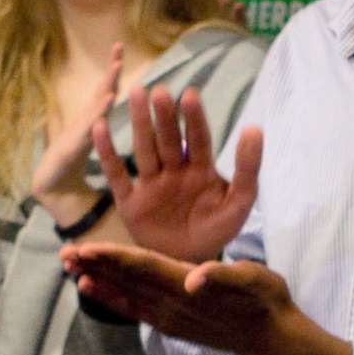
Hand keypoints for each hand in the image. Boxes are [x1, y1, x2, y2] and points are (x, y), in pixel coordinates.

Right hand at [32, 44, 121, 206]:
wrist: (51, 189)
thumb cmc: (71, 165)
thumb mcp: (92, 146)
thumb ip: (101, 133)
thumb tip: (117, 125)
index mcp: (91, 120)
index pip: (105, 91)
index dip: (113, 71)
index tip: (120, 48)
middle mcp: (85, 122)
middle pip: (100, 91)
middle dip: (110, 70)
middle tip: (119, 46)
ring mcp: (78, 133)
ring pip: (95, 106)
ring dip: (106, 85)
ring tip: (117, 66)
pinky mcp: (72, 148)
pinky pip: (88, 130)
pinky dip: (98, 115)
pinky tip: (108, 102)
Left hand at [61, 244, 350, 354]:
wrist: (271, 337)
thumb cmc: (265, 299)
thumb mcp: (254, 279)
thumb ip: (223, 276)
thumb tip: (195, 279)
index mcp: (188, 286)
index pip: (143, 268)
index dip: (113, 258)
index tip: (86, 248)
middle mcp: (172, 303)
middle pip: (126, 280)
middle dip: (94, 265)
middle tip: (63, 252)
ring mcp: (168, 316)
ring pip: (124, 294)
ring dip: (96, 279)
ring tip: (68, 266)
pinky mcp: (169, 323)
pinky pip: (131, 308)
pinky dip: (109, 297)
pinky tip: (90, 286)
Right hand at [92, 86, 259, 262]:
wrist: (190, 264)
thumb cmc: (216, 230)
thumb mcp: (239, 202)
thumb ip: (248, 168)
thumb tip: (254, 128)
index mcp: (200, 169)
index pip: (198, 139)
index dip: (194, 118)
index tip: (190, 94)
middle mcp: (174, 171)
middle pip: (168, 139)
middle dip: (164, 116)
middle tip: (158, 90)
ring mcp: (151, 185)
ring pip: (144, 150)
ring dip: (140, 123)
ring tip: (135, 93)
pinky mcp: (130, 202)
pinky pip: (117, 175)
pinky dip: (107, 153)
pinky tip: (99, 128)